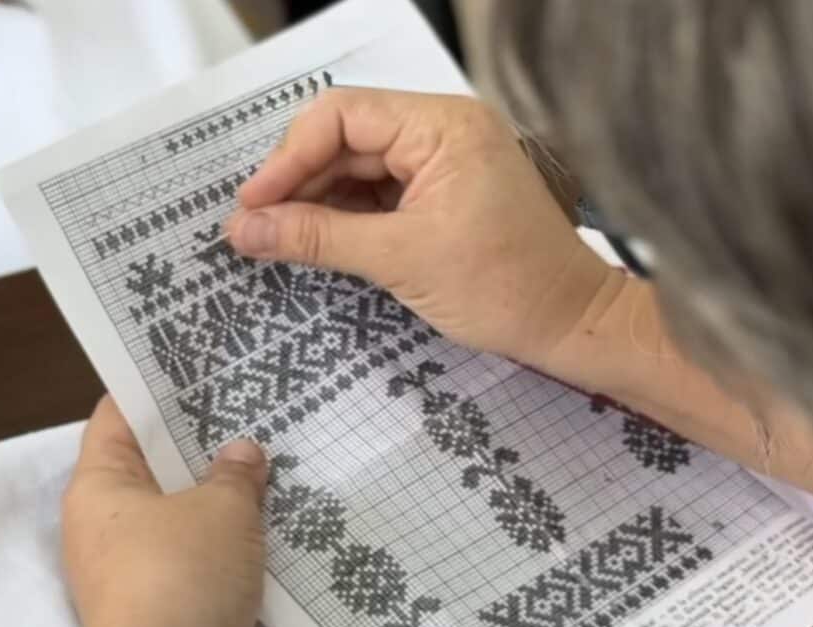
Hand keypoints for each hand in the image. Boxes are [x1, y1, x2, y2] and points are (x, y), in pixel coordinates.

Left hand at [64, 396, 266, 626]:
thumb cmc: (181, 575)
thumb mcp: (220, 511)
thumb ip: (234, 474)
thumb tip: (242, 453)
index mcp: (100, 487)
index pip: (118, 417)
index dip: (154, 389)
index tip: (194, 368)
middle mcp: (105, 525)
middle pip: (151, 465)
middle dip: (198, 442)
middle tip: (246, 409)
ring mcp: (131, 568)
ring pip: (177, 513)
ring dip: (217, 494)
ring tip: (266, 460)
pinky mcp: (161, 604)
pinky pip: (193, 554)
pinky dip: (223, 540)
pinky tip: (265, 521)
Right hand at [226, 88, 613, 368]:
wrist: (569, 323)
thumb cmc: (503, 287)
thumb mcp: (400, 259)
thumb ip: (317, 238)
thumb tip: (244, 229)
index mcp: (442, 126)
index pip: (343, 116)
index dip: (288, 157)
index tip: (253, 204)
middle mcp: (442, 130)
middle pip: (346, 140)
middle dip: (298, 182)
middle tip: (253, 228)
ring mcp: (443, 162)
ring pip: (358, 169)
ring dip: (317, 202)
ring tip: (275, 239)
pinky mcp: (441, 194)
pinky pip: (379, 194)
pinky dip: (345, 217)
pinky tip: (314, 241)